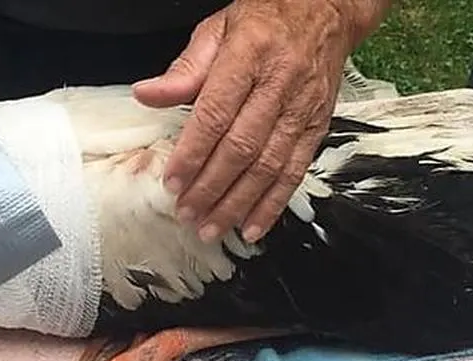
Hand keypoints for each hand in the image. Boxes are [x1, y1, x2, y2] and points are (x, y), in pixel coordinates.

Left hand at [134, 0, 382, 243]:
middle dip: (211, 187)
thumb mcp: (218, 29)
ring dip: (238, 203)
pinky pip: (295, 171)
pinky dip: (274, 204)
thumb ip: (184, 69)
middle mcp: (279, 84)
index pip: (215, 114)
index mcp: (249, 56)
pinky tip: (253, 226)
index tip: (172, 180)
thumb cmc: (266, 19)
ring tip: (212, 227)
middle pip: (242, 147)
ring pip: (268, 166)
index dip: (193, 152)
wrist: (326, 10)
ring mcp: (302, 109)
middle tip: (186, 212)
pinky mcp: (317, 126)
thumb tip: (146, 94)